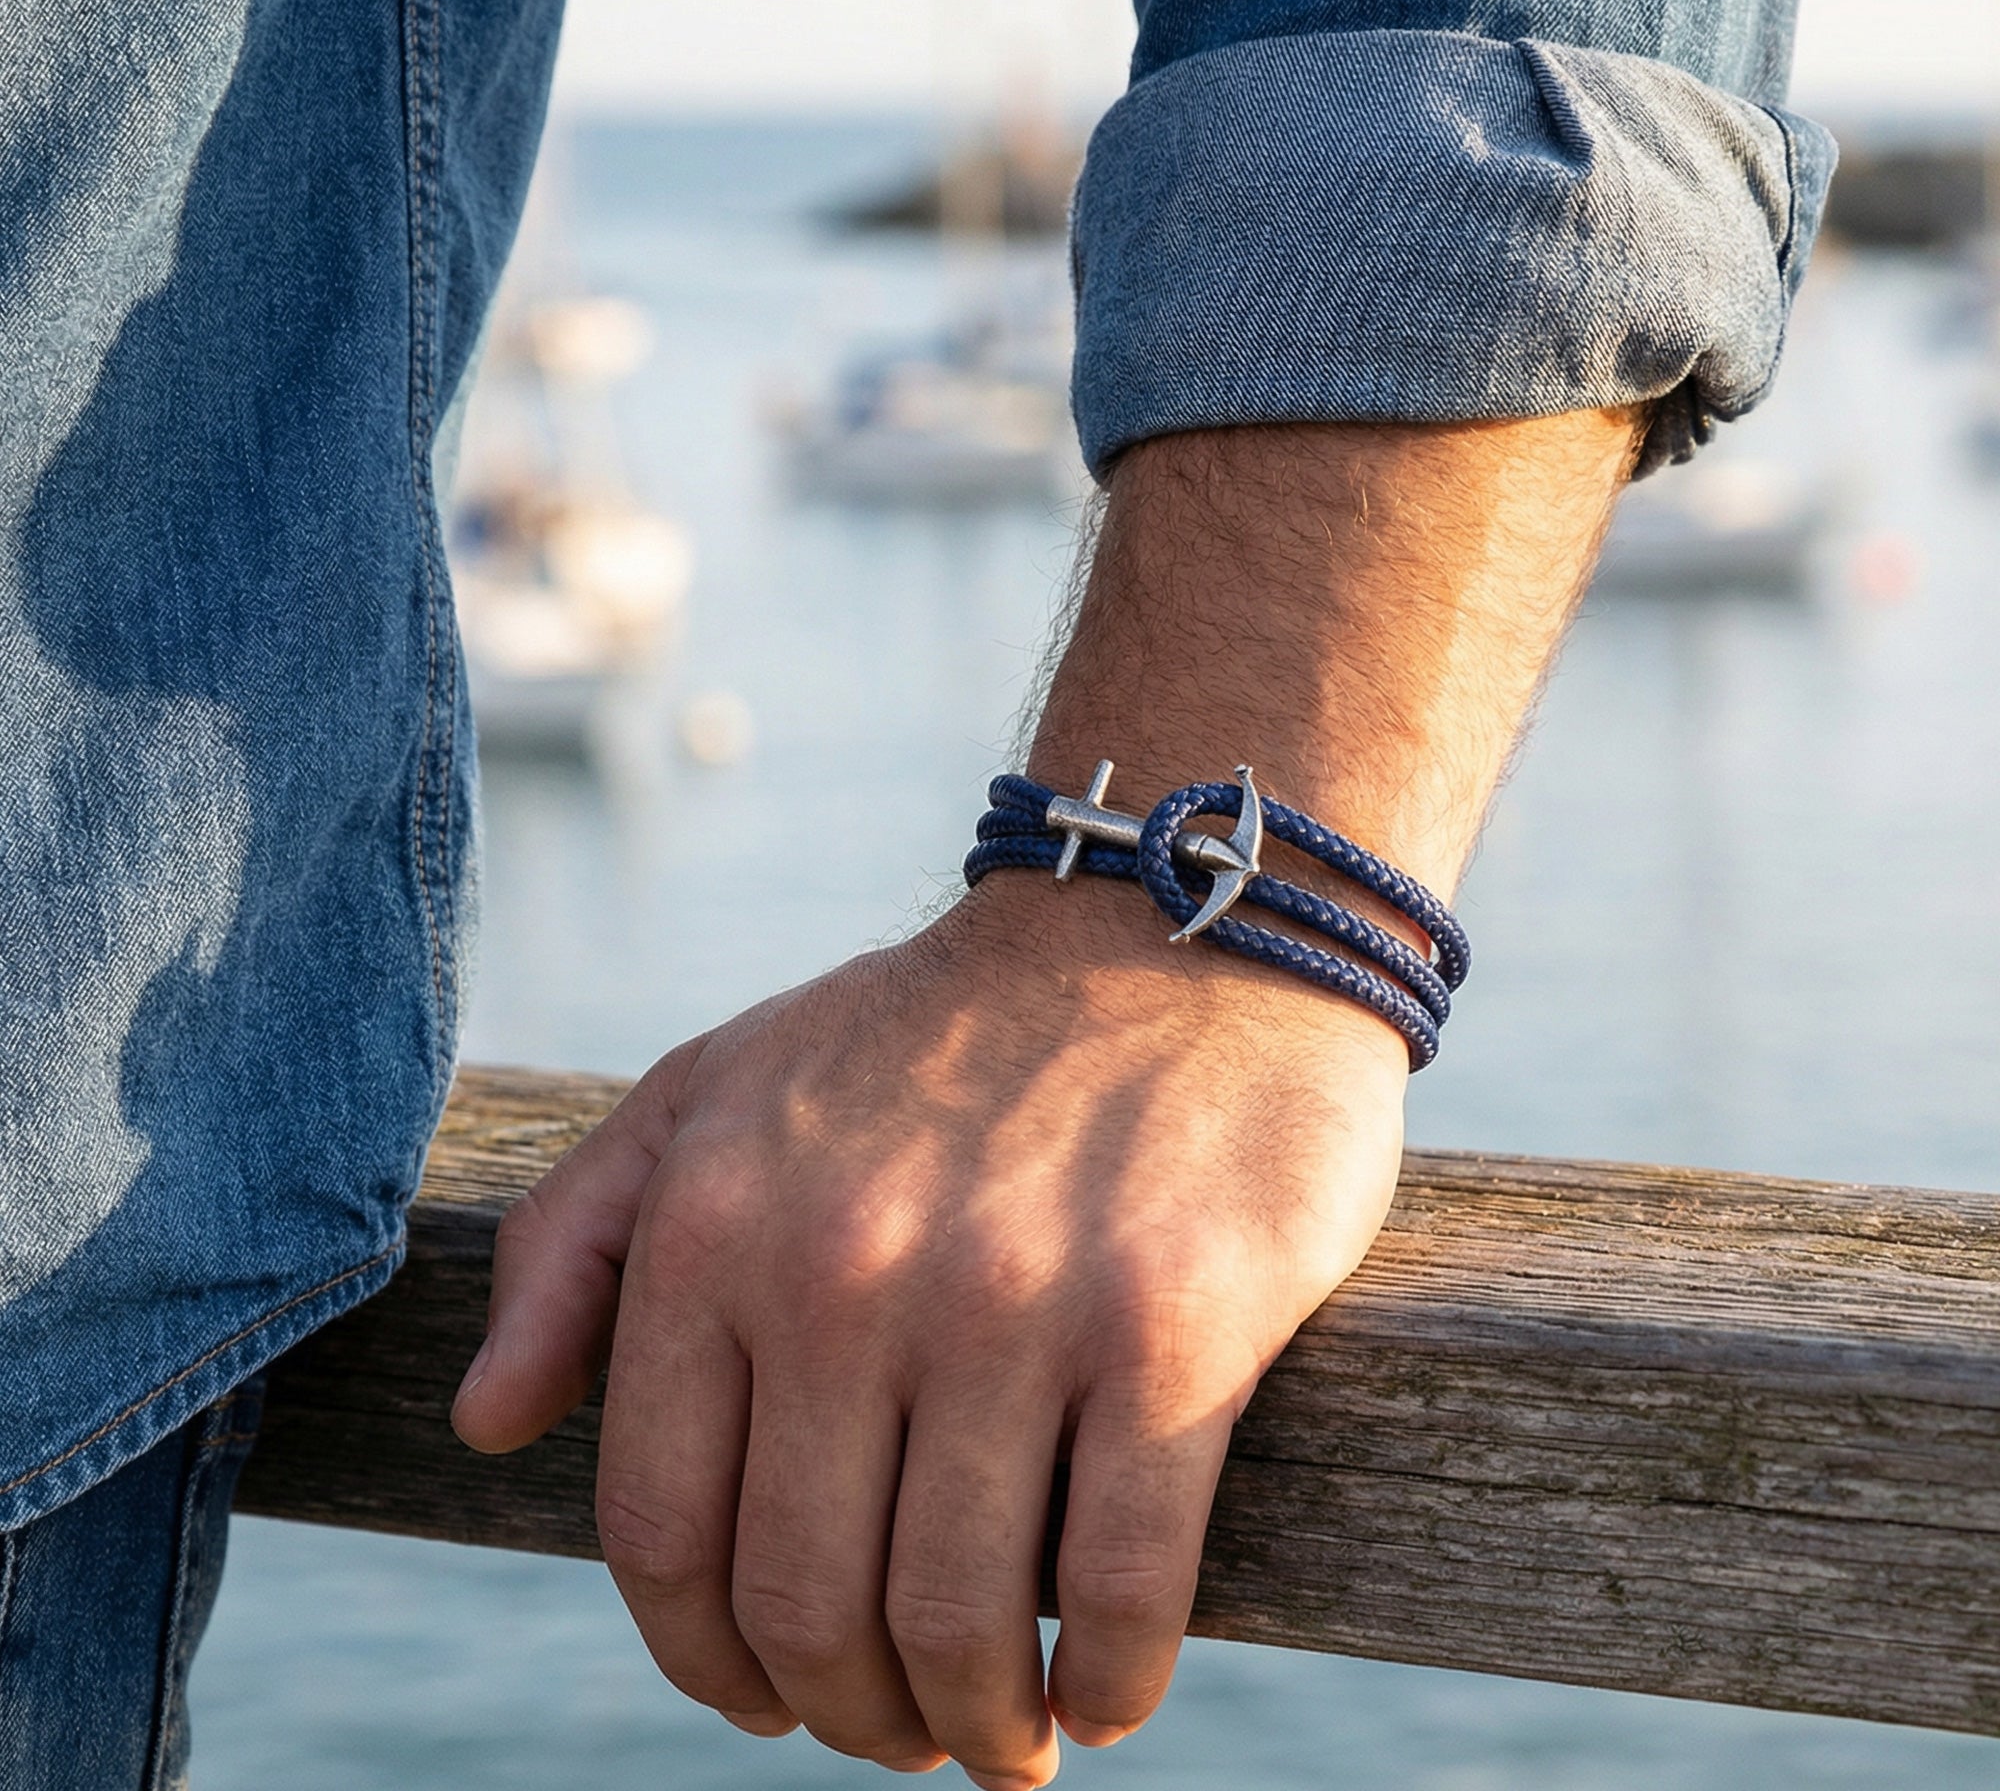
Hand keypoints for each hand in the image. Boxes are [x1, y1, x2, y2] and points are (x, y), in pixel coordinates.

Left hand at [453, 870, 1408, 1785]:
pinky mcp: (1172, 1328)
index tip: (769, 1699)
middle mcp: (846, 1273)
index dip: (704, 1660)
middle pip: (807, 1605)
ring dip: (976, 1729)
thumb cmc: (933, 1034)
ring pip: (959, 1624)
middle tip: (901, 1728)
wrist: (1165, 925)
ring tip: (1003, 1736)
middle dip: (849, 1717)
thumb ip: (575, 1244)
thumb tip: (485, 1427)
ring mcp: (1014, 1304)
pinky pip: (1119, 1587)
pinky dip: (1107, 1683)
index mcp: (716, 1226)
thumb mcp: (713, 1087)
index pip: (662, 1529)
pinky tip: (1105, 1690)